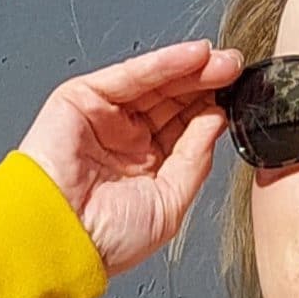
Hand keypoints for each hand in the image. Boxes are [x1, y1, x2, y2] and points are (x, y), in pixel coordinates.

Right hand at [17, 38, 242, 279]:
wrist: (59, 240)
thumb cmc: (103, 240)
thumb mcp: (169, 204)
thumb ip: (194, 160)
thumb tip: (215, 122)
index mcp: (145, 169)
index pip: (184, 128)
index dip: (211, 110)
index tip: (239, 97)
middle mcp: (125, 141)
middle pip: (172, 101)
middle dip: (206, 84)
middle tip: (235, 70)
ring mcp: (105, 118)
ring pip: (154, 84)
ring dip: (191, 69)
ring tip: (223, 62)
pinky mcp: (83, 99)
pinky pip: (130, 75)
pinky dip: (163, 63)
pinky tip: (194, 57)